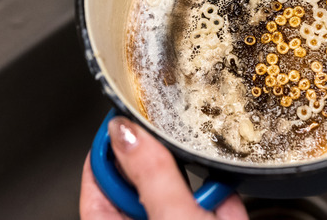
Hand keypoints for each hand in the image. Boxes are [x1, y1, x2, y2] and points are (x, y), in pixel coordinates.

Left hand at [80, 116, 248, 219]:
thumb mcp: (172, 216)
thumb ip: (150, 173)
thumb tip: (126, 130)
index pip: (99, 176)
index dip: (111, 143)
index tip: (124, 116)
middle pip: (144, 176)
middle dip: (162, 154)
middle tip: (168, 130)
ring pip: (184, 188)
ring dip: (198, 171)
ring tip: (200, 153)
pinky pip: (218, 201)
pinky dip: (225, 189)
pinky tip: (228, 183)